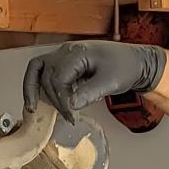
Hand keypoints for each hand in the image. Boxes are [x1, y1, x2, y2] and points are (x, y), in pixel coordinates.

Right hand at [21, 41, 165, 119]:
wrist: (135, 62)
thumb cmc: (126, 67)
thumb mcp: (111, 82)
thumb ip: (90, 93)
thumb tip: (70, 105)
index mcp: (77, 52)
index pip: (58, 78)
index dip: (61, 100)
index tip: (71, 116)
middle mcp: (66, 51)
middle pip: (45, 76)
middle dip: (53, 99)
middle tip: (68, 117)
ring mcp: (64, 55)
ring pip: (37, 69)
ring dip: (33, 88)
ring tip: (32, 108)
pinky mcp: (66, 63)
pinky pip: (44, 71)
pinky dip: (38, 84)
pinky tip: (38, 100)